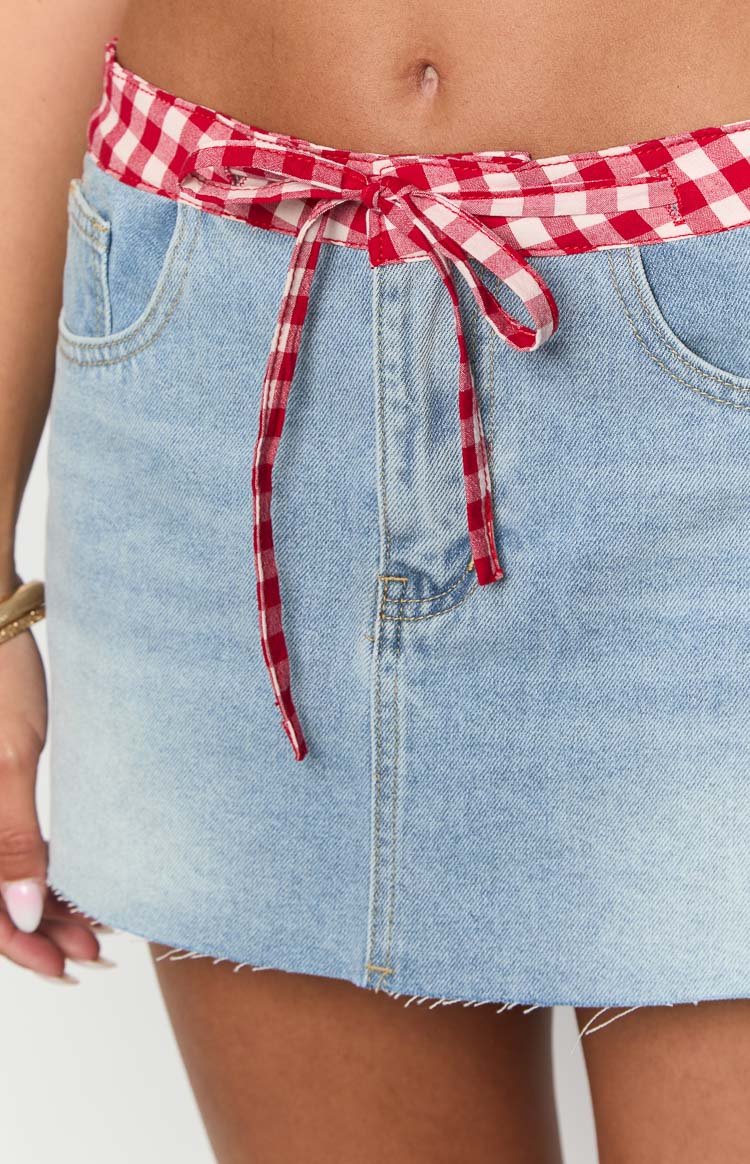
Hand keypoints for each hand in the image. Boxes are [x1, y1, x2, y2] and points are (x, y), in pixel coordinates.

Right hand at [0, 628, 111, 982]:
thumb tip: (20, 916)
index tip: (74, 968)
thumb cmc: (0, 682)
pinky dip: (35, 868)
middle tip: (100, 947)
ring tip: (96, 921)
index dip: (26, 949)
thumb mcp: (12, 759)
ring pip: (1, 878)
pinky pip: (4, 845)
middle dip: (43, 932)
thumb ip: (11, 841)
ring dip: (42, 904)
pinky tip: (72, 877)